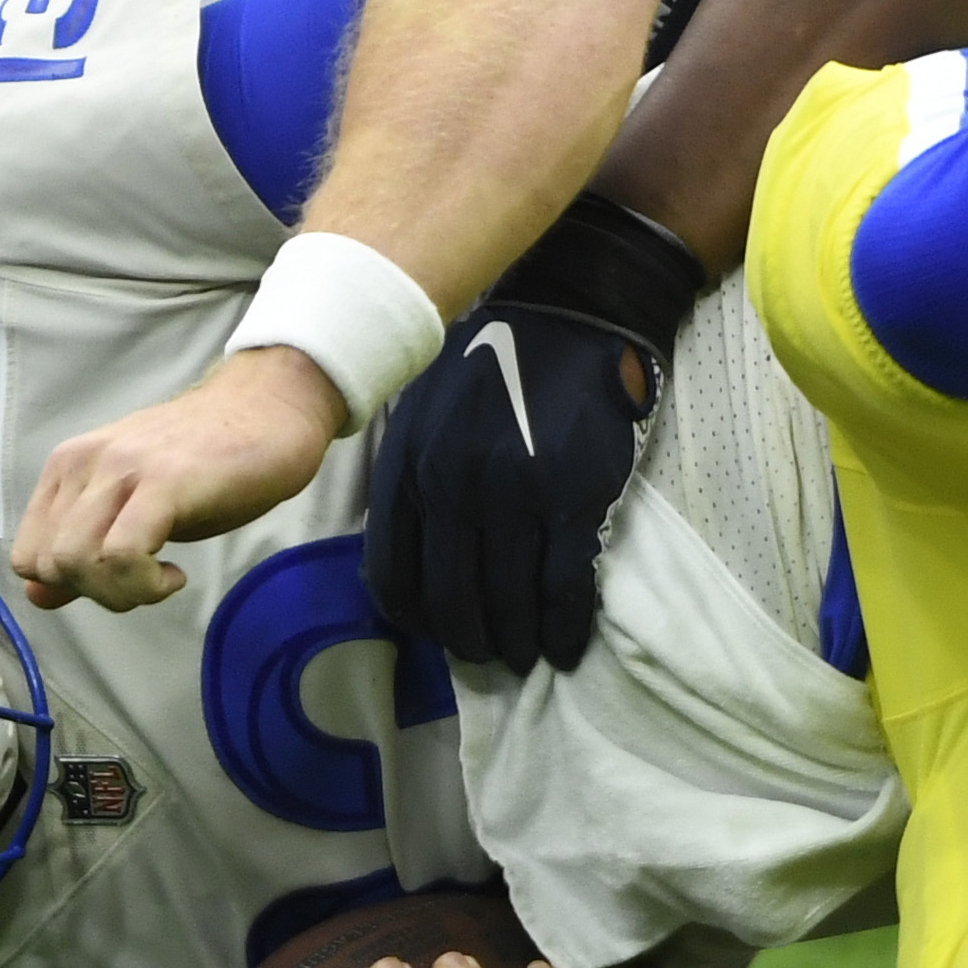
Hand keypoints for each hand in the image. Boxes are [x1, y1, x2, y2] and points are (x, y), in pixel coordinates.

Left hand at [8, 344, 338, 610]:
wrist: (271, 409)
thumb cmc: (211, 460)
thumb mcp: (133, 506)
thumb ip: (83, 546)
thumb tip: (35, 596)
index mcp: (69, 465)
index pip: (26, 556)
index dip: (69, 585)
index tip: (119, 576)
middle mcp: (84, 461)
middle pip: (49, 566)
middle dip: (97, 593)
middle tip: (145, 580)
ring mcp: (122, 468)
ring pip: (76, 563)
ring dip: (121, 592)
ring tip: (161, 577)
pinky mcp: (163, 481)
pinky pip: (121, 555)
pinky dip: (143, 584)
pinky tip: (173, 575)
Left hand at [363, 305, 653, 670]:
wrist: (572, 312)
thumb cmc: (496, 361)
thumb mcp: (426, 412)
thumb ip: (412, 477)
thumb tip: (410, 552)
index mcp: (409, 467)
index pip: (395, 577)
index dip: (418, 621)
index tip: (439, 634)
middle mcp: (452, 487)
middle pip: (452, 599)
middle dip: (471, 641)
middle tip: (489, 655)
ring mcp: (513, 495)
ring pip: (508, 602)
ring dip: (517, 642)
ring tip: (527, 655)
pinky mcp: (571, 498)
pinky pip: (562, 586)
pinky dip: (563, 627)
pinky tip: (566, 646)